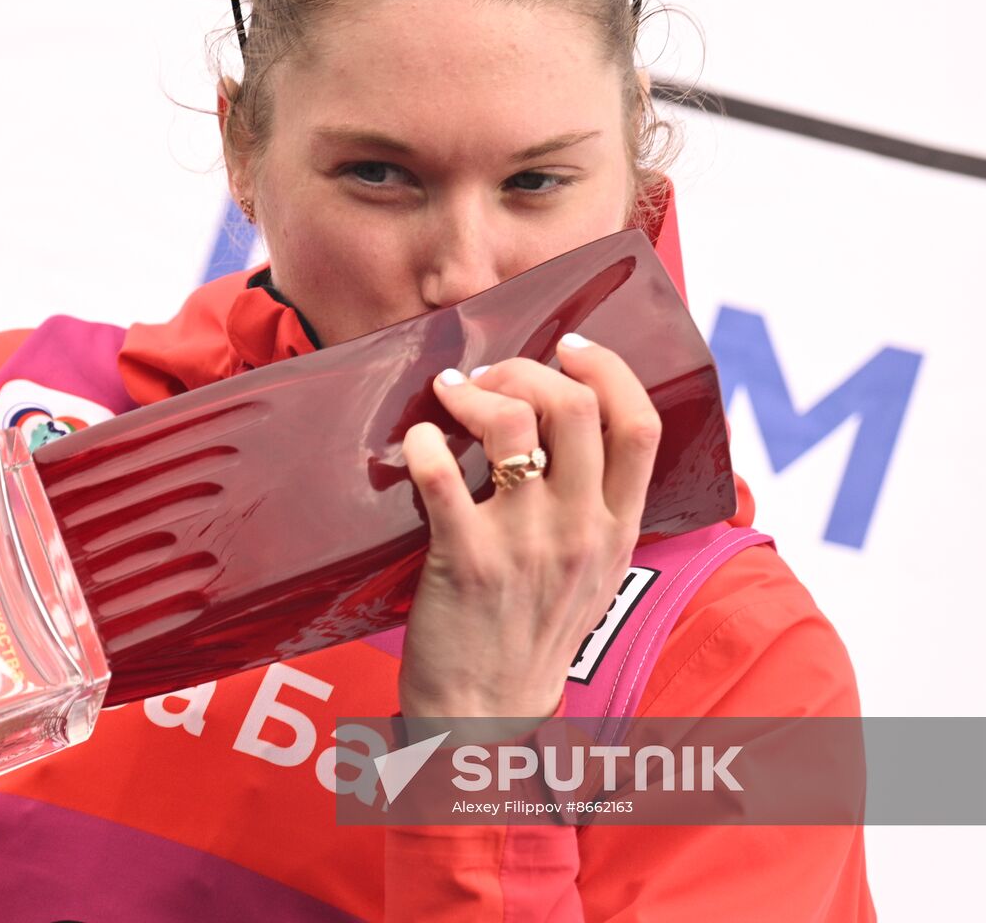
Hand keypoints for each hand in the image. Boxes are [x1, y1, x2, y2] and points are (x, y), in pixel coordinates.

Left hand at [397, 334, 661, 719]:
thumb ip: (602, 506)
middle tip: (490, 374)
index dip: (608, 367)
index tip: (570, 346)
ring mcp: (524, 545)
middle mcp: (580, 530)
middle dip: (528, 367)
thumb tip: (584, 430)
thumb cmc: (536, 632)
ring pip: (513, 424)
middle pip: (575, 406)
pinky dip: (423, 442)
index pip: (640, 423)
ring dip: (477, 392)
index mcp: (619, 528)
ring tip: (452, 395)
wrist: (489, 711)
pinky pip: (441, 475)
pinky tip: (418, 441)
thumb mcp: (597, 572)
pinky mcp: (465, 561)